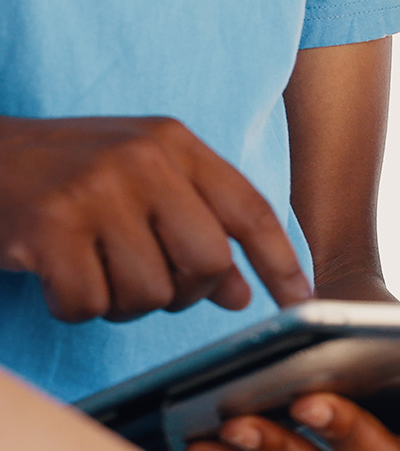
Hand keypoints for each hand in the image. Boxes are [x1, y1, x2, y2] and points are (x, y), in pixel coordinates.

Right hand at [0, 116, 311, 320]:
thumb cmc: (65, 175)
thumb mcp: (140, 182)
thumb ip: (197, 225)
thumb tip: (242, 293)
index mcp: (174, 142)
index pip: (249, 210)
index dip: (280, 262)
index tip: (300, 301)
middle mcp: (142, 160)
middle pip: (208, 262)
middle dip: (186, 292)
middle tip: (154, 286)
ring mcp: (95, 191)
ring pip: (150, 293)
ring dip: (123, 303)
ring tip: (96, 272)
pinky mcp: (47, 227)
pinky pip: (89, 303)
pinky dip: (75, 307)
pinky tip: (58, 278)